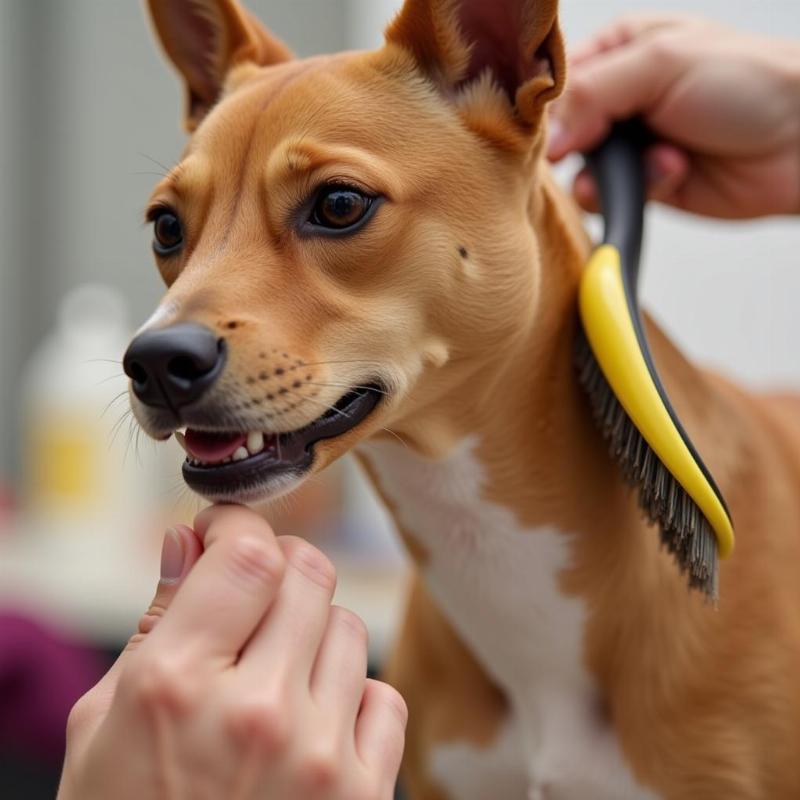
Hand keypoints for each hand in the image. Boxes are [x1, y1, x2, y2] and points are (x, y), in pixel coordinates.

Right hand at [58, 506, 406, 799]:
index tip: (227, 535)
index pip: (249, 553)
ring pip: (349, 625)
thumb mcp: (105, 723)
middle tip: (252, 594)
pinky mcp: (362, 793)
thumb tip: (187, 540)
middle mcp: (256, 712)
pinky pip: (384, 693)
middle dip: (279, 568)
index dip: (240, 527)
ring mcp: (317, 755)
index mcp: (175, 685)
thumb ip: (156, 620)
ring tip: (275, 673)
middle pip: (309, 573)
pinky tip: (312, 722)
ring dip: (314, 631)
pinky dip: (351, 694)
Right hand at [548, 14, 799, 218]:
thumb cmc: (748, 84)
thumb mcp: (662, 65)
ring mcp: (629, 144)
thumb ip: (593, 94)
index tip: (552, 132)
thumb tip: (548, 140)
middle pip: (562, 131)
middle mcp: (618, 98)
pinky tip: (675, 172)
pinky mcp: (642, 184)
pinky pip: (611, 198)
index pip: (556, 82)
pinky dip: (641, 189)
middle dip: (583, 145)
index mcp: (617, 51)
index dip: (546, 109)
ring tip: (661, 158)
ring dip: (616, 173)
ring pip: (582, 171)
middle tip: (605, 147)